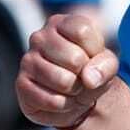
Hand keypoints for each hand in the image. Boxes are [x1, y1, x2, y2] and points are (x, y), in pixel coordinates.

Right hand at [16, 13, 118, 128]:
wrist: (76, 97)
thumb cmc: (91, 71)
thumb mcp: (107, 64)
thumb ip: (106, 66)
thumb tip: (88, 79)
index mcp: (60, 23)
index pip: (82, 31)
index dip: (95, 49)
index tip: (92, 56)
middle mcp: (39, 37)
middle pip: (75, 58)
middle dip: (85, 75)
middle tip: (81, 77)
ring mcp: (27, 60)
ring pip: (64, 81)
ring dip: (76, 93)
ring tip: (73, 89)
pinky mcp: (21, 85)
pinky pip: (53, 101)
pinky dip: (65, 106)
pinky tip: (62, 99)